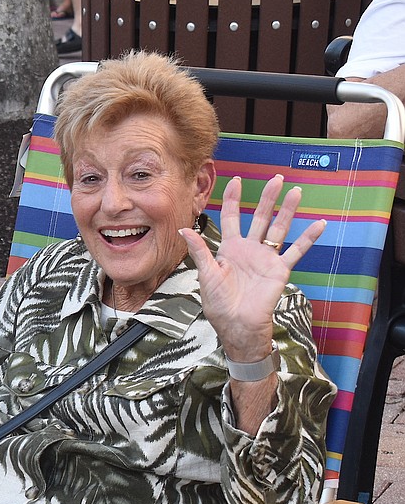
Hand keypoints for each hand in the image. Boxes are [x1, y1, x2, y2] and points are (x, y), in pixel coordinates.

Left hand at [180, 174, 325, 361]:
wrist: (236, 325)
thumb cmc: (219, 303)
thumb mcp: (207, 274)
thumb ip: (200, 251)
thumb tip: (184, 230)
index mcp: (230, 248)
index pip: (232, 217)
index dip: (233, 200)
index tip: (235, 181)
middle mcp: (249, 249)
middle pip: (259, 217)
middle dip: (267, 198)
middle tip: (276, 179)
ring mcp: (266, 258)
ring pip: (279, 229)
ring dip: (288, 211)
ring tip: (296, 192)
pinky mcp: (280, 270)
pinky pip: (296, 251)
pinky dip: (308, 238)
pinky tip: (319, 224)